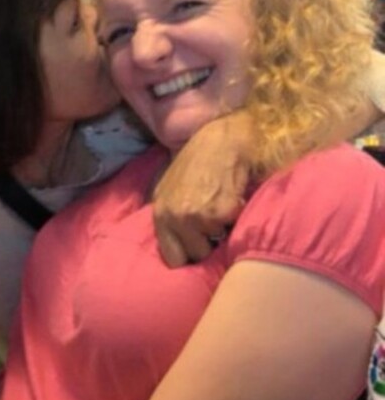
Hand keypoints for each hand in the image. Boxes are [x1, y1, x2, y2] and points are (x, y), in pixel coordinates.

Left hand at [152, 111, 252, 266]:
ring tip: (221, 207)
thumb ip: (167, 218)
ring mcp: (201, 217)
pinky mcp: (225, 211)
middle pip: (197, 255)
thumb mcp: (167, 189)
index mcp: (161, 215)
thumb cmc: (196, 163)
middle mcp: (178, 218)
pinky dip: (237, 219)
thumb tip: (174, 249)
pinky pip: (234, 230)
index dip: (187, 256)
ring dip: (223, 231)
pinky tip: (233, 200)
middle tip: (212, 223)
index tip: (196, 248)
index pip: (172, 259)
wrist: (221, 140)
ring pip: (218, 245)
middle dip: (207, 244)